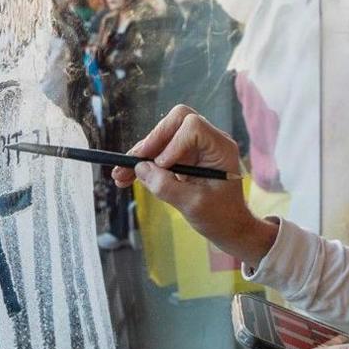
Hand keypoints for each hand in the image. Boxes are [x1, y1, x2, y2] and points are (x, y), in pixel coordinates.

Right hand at [114, 105, 274, 265]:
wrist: (228, 227)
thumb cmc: (219, 217)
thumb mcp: (193, 205)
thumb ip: (167, 186)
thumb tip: (140, 168)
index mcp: (220, 148)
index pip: (193, 126)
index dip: (173, 142)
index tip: (163, 165)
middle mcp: (209, 141)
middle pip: (175, 121)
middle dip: (152, 141)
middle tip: (133, 161)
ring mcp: (195, 147)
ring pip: (163, 136)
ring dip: (141, 154)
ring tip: (120, 175)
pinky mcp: (183, 156)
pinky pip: (160, 150)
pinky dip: (144, 162)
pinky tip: (126, 176)